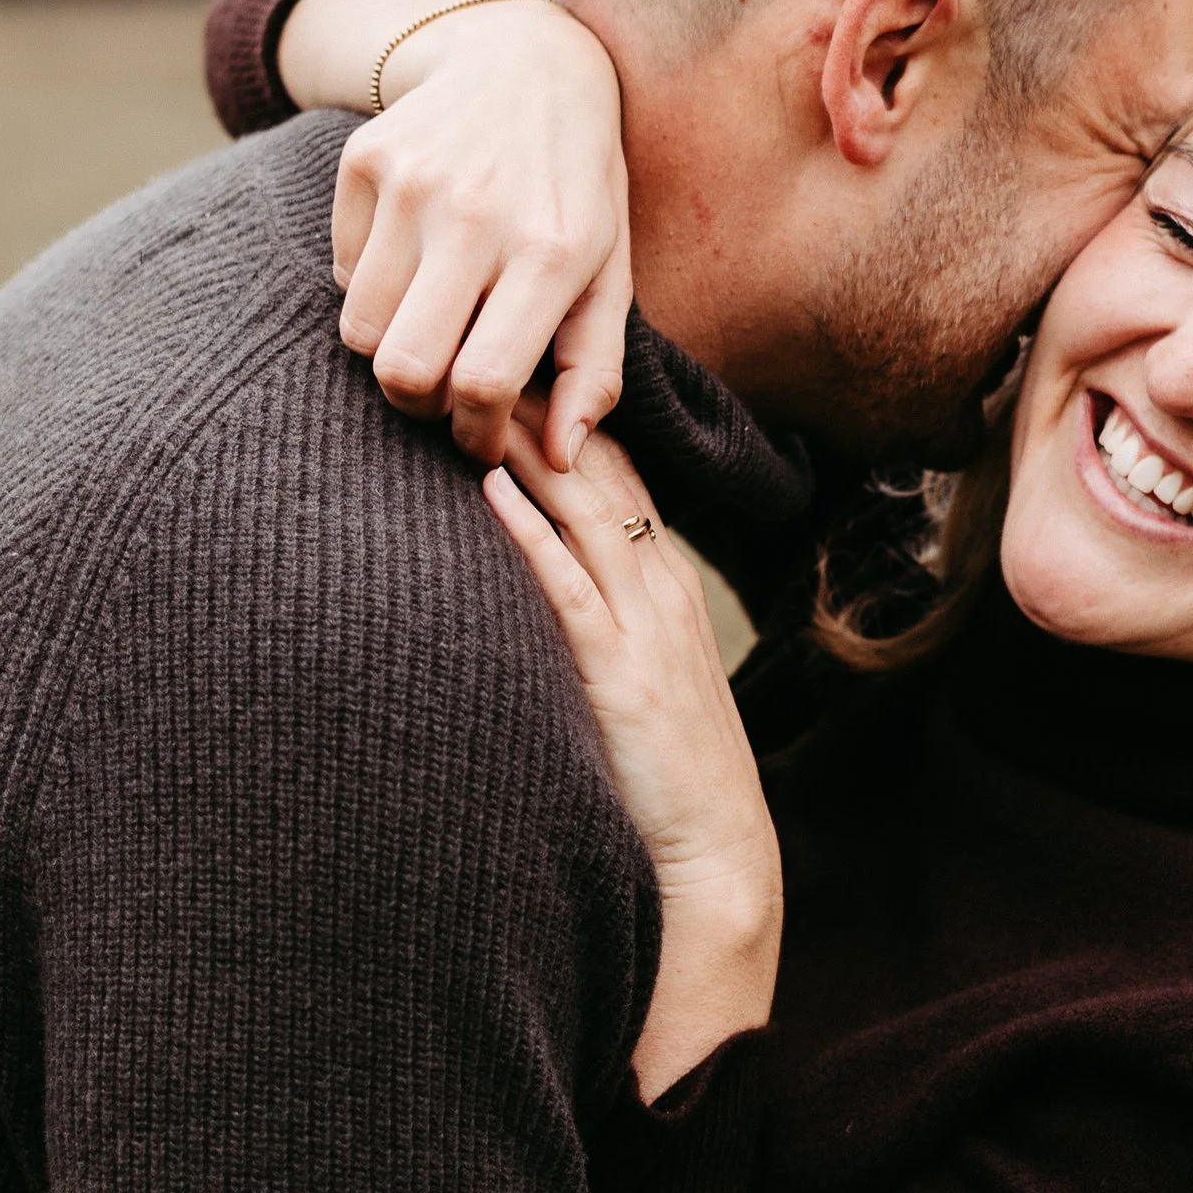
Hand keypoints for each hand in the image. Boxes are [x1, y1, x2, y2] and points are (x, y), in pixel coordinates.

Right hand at [301, 0, 631, 469]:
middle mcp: (478, 215)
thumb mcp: (610, 274)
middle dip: (419, 405)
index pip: (486, 381)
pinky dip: (373, 288)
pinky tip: (415, 258)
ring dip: (392, 347)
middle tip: (444, 391)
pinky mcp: (365, 160)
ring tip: (434, 322)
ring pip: (362, 331)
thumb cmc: (577, 191)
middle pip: (404, 370)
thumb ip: (593, 371)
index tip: (480, 439)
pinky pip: (344, 273)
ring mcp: (413, 183)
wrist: (526, 62)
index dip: (475, 433)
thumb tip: (559, 456)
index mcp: (552, 252)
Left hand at [485, 420, 782, 1097]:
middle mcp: (659, 588)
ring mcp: (643, 628)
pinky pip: (568, 590)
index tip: (519, 354)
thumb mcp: (641, 677)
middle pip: (600, 469)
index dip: (571, 410)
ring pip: (584, 511)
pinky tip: (491, 494)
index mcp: (664, 584)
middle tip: (486, 337)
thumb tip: (547, 572)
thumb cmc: (668, 774)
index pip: (618, 470)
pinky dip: (529, 536)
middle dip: (546, 404)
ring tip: (477, 388)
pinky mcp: (618, 675)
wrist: (715, 855)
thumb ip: (603, 620)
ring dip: (529, 448)